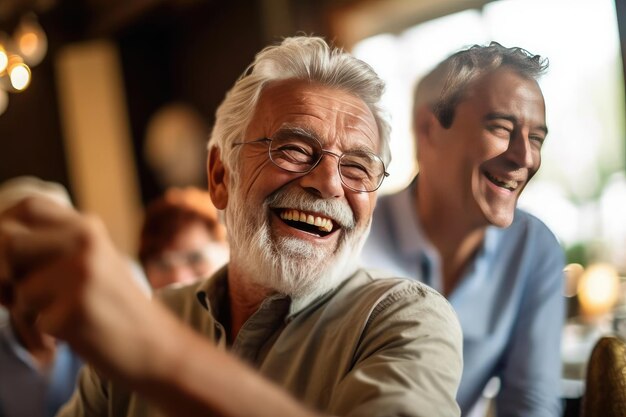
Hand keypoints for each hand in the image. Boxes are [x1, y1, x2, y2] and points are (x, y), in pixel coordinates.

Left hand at [0, 197, 153, 378]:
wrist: (156, 345)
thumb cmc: (112, 308)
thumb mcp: (88, 263)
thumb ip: (49, 248)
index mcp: (88, 227)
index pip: (27, 207)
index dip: (5, 230)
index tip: (11, 264)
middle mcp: (86, 242)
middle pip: (8, 244)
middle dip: (2, 276)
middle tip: (16, 298)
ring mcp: (83, 274)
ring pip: (17, 287)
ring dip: (25, 311)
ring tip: (56, 318)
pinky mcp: (76, 309)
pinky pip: (31, 321)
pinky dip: (42, 336)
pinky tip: (72, 335)